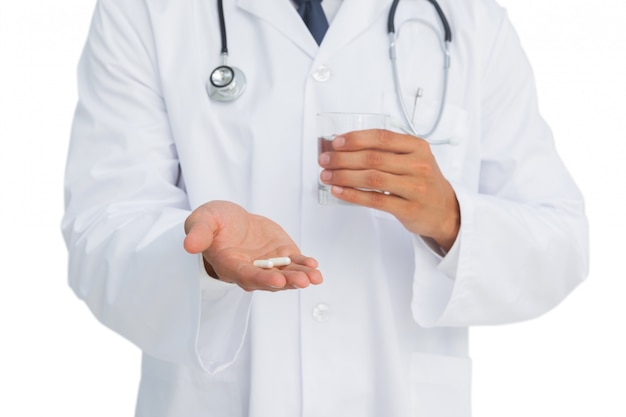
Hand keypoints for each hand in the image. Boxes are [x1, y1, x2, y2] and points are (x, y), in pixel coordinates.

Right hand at [183, 201, 322, 290]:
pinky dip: (304, 265)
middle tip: (303, 281)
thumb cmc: (213, 222)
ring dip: (300, 276)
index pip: (246, 276)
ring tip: (314, 277)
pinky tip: (314, 265)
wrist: (229, 220)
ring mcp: (268, 265)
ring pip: (286, 274)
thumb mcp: (202, 221)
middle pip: (270, 280)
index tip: (276, 281)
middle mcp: (251, 270)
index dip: (261, 279)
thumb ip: (198, 233)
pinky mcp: (281, 255)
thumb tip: (188, 244)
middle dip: (287, 281)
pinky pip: (294, 263)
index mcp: (230, 265)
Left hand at [319, 129, 459, 250]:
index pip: (382, 137)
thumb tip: (346, 147)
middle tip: (325, 160)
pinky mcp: (409, 208)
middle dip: (343, 158)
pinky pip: (375, 200)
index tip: (337, 142)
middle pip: (373, 158)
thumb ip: (387, 151)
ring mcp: (415, 188)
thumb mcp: (413, 158)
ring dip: (344, 176)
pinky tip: (339, 191)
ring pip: (372, 178)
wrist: (445, 210)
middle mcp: (418, 165)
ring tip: (327, 176)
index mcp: (417, 147)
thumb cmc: (423, 181)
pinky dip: (353, 195)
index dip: (356, 139)